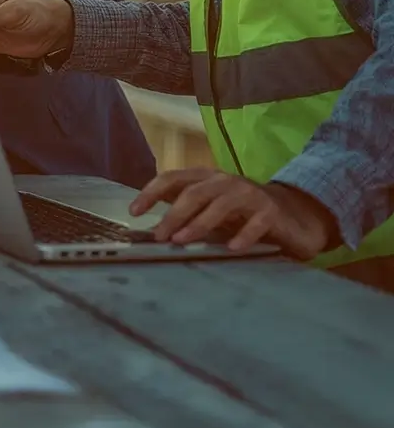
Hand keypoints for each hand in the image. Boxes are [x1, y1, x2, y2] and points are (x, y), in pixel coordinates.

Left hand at [129, 167, 336, 258]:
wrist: (294, 216)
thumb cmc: (243, 215)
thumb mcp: (212, 211)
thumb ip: (187, 213)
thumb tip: (152, 228)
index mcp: (207, 179)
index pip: (173, 178)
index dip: (151, 192)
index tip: (133, 211)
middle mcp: (226, 182)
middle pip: (194, 192)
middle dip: (173, 214)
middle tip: (159, 236)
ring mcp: (250, 194)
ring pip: (221, 204)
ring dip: (199, 223)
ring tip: (182, 241)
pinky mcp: (271, 212)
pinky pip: (256, 223)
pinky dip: (243, 235)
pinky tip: (232, 249)